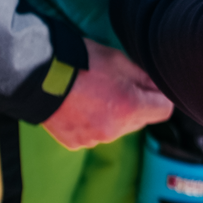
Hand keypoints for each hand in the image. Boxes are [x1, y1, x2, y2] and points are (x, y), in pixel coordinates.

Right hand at [42, 39, 172, 149]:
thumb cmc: (80, 61)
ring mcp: (94, 139)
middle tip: (119, 84)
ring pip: (118, 129)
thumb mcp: (118, 59)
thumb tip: (159, 86)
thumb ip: (144, 76)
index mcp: (129, 107)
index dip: (160, 95)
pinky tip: (81, 104)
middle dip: (137, 104)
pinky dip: (94, 122)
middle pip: (141, 120)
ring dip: (115, 114)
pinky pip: (96, 134)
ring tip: (96, 93)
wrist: (38, 75)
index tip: (151, 85)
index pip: (164, 109)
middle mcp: (114, 130)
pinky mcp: (76, 143)